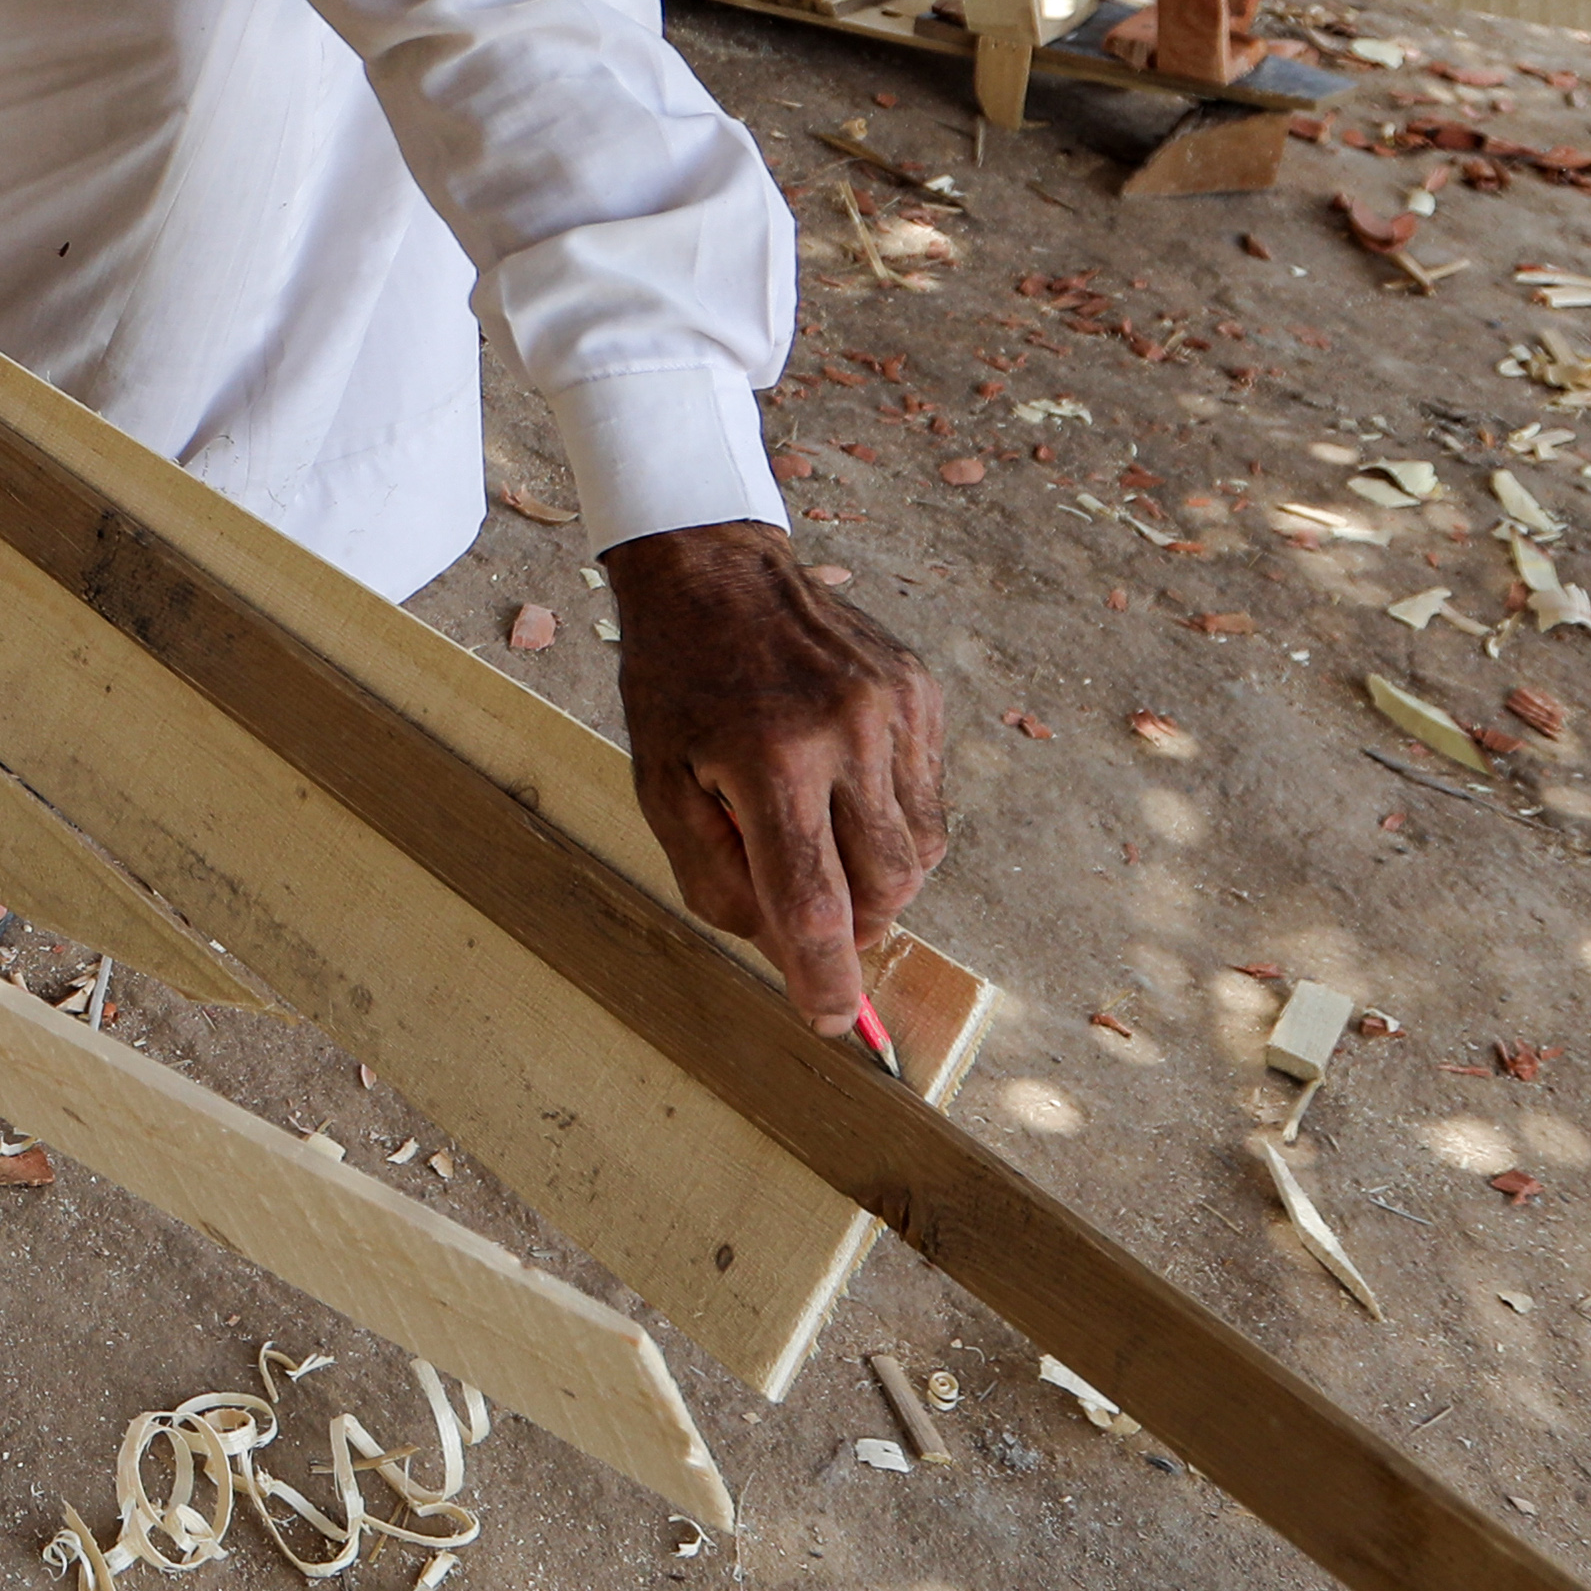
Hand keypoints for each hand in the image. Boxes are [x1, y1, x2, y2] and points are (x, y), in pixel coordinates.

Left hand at [604, 519, 949, 1035]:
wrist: (714, 571)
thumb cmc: (676, 685)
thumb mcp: (661, 786)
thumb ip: (720, 880)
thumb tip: (788, 955)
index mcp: (770, 758)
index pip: (815, 903)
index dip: (824, 976)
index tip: (828, 1020)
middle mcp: (846, 731)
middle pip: (885, 887)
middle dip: (854, 925)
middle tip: (815, 918)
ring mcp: (893, 706)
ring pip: (922, 852)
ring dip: (878, 874)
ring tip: (822, 835)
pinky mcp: (920, 689)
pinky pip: (928, 795)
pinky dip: (892, 817)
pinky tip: (843, 783)